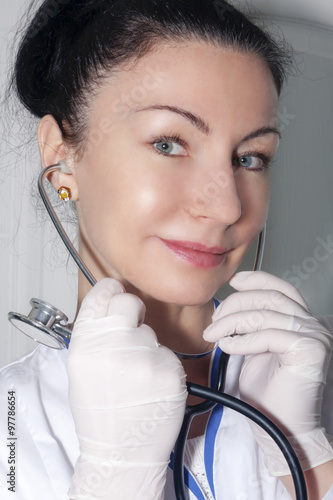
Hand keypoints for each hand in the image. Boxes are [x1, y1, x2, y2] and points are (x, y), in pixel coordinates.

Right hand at [67, 278, 186, 498]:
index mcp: (85, 346)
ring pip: (150, 332)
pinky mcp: (170, 370)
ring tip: (136, 376)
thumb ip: (94, 334)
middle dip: (132, 311)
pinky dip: (162, 365)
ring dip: (146, 347)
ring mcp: (144, 358)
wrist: (122, 452)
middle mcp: (113, 347)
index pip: (100, 294)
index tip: (114, 293)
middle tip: (131, 329)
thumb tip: (109, 304)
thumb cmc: (100, 414)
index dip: (109, 291)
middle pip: (129, 301)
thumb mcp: (81, 369)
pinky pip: (167, 353)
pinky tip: (151, 386)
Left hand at [203, 271, 332, 474]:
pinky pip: (269, 335)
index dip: (257, 279)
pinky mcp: (310, 350)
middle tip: (214, 320)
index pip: (281, 289)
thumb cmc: (269, 393)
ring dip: (231, 322)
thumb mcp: (254, 349)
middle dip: (235, 304)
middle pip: (269, 297)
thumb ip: (251, 326)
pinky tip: (227, 347)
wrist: (281, 427)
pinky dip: (242, 340)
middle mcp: (312, 325)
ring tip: (214, 335)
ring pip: (265, 315)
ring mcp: (315, 336)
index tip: (233, 281)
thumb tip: (228, 307)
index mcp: (301, 321)